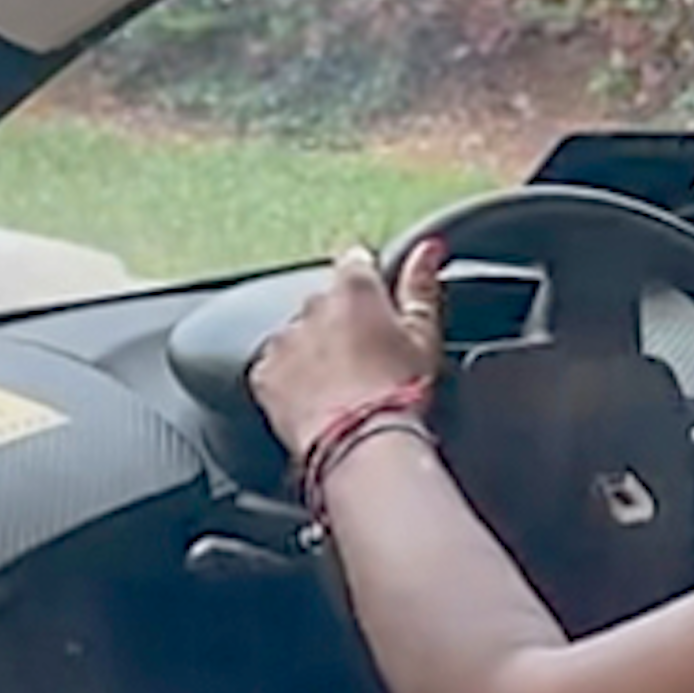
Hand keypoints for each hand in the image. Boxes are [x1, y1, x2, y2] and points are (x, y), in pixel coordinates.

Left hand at [250, 241, 445, 452]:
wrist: (361, 446)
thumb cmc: (400, 393)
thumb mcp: (423, 336)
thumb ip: (422, 284)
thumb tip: (428, 247)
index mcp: (355, 289)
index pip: (356, 260)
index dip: (368, 281)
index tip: (376, 305)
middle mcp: (312, 305)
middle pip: (325, 303)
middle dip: (340, 324)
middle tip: (366, 362)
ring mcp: (284, 339)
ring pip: (298, 336)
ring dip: (313, 352)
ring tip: (340, 389)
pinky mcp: (265, 374)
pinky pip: (275, 369)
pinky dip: (290, 381)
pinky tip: (316, 403)